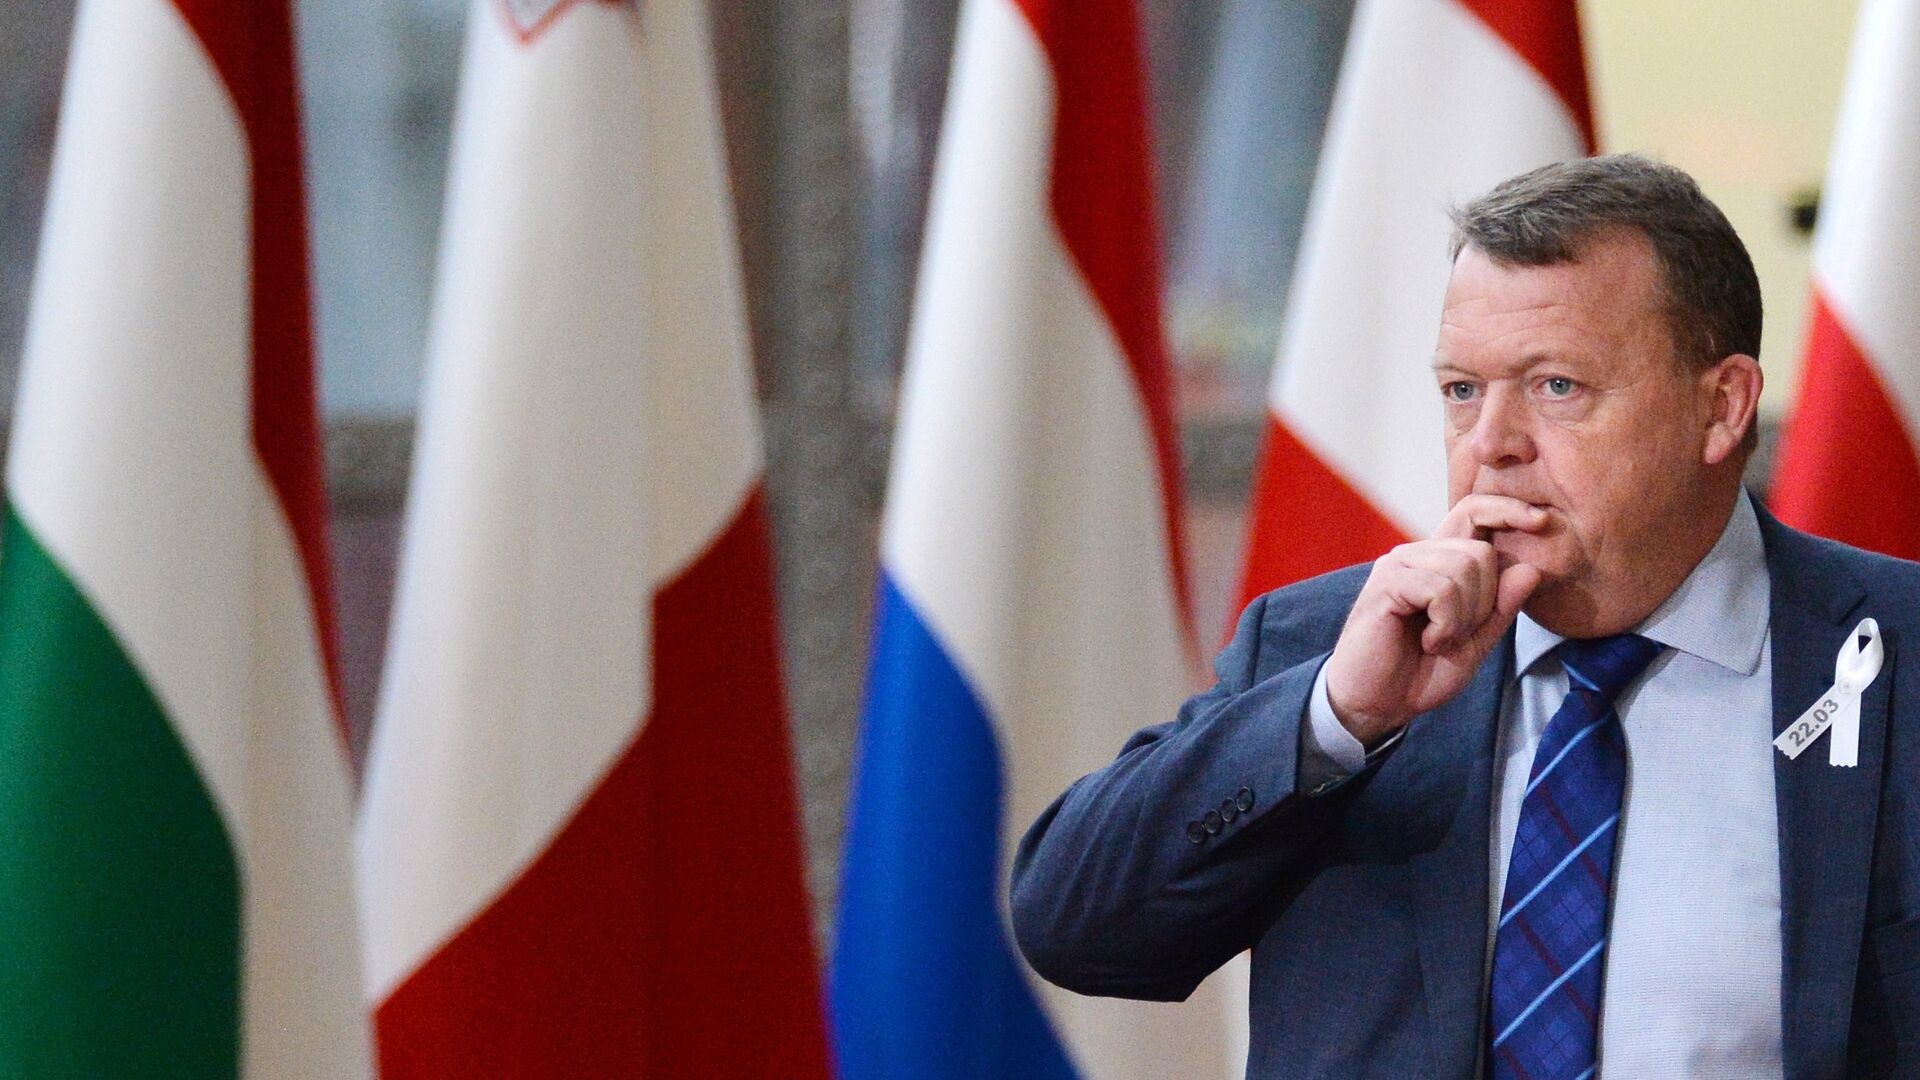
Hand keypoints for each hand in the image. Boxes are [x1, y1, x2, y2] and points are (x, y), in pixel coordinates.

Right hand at [1323, 494, 1546, 744]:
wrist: (1376, 704)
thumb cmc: (1419, 672)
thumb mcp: (1475, 644)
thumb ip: (1501, 609)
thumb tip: (1529, 570)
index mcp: (1438, 562)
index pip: (1474, 512)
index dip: (1507, 509)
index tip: (1542, 521)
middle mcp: (1417, 554)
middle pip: (1481, 552)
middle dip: (1484, 603)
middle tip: (1455, 635)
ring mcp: (1398, 565)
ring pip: (1464, 569)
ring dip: (1463, 619)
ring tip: (1437, 641)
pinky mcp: (1386, 583)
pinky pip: (1441, 589)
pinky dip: (1445, 625)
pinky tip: (1427, 642)